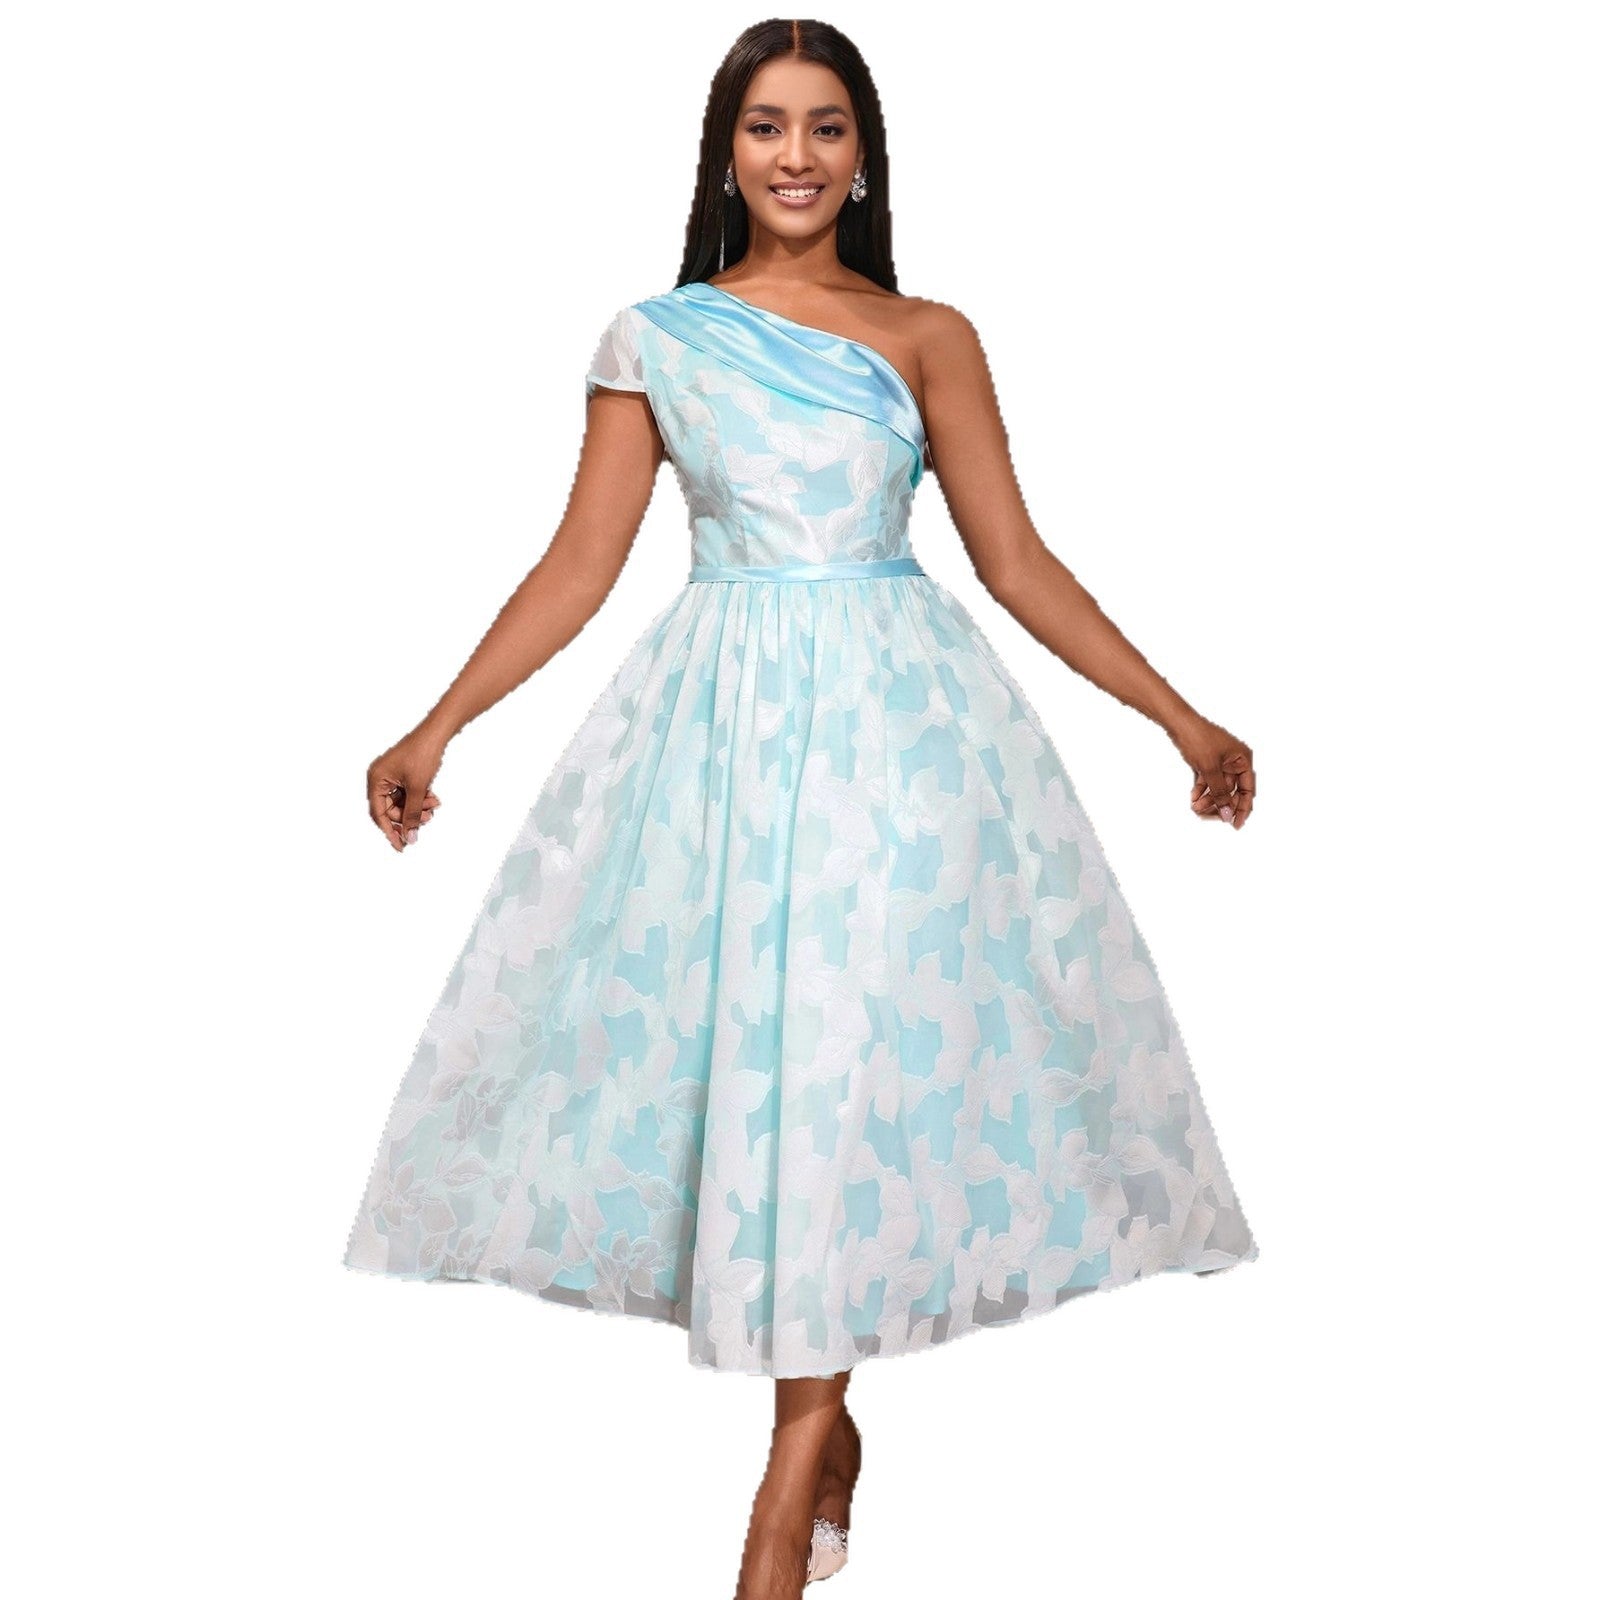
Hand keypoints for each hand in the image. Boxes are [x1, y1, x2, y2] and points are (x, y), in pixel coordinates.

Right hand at [367, 731, 445, 851]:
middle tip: (427, 818)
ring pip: (402, 803)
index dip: (390, 831)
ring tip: (434, 804)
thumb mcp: (418, 789)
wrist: (437, 732)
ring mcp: (391, 775)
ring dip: (418, 807)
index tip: (401, 847)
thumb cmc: (423, 755)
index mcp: (376, 779)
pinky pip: (408, 794)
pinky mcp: (402, 773)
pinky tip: (433, 797)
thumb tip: (410, 838)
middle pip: (391, 810)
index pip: (379, 814)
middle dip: (410, 816)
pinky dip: (420, 798)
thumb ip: (412, 815)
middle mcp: (379, 778)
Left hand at [1172, 717, 1254, 829]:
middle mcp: (1235, 761)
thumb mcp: (1210, 769)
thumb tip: (1228, 813)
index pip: (1248, 789)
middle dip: (1220, 804)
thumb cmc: (1198, 739)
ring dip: (1208, 799)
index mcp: (1243, 759)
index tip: (1236, 824)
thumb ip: (1220, 792)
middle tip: (1209, 816)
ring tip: (1196, 807)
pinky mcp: (1208, 762)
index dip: (1243, 808)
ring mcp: (1221, 762)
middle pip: (1232, 791)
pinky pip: (1208, 781)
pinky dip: (1201, 790)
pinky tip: (1193, 798)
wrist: (1178, 723)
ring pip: (1218, 787)